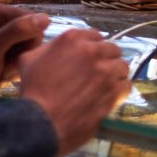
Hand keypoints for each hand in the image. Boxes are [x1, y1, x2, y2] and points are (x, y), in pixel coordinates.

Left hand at [0, 2, 49, 102]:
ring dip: (20, 60)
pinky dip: (19, 65)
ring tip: (2, 67)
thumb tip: (46, 18)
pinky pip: (29, 53)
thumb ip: (17, 30)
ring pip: (34, 45)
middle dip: (22, 51)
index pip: (31, 19)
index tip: (6, 54)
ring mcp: (6, 32)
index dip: (26, 40)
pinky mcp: (10, 46)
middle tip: (4, 62)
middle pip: (34, 31)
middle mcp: (1, 17)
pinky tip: (5, 70)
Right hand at [17, 29, 130, 156]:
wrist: (41, 121)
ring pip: (122, 67)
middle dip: (106, 60)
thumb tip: (56, 48)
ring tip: (105, 86)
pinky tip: (110, 97)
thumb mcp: (29, 60)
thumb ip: (48, 48)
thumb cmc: (33, 91)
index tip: (91, 58)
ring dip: (115, 75)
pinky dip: (120, 91)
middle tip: (98, 73)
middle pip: (112, 50)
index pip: (95, 36)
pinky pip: (126, 86)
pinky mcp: (115, 90)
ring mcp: (106, 71)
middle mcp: (93, 51)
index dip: (93, 48)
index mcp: (73, 39)